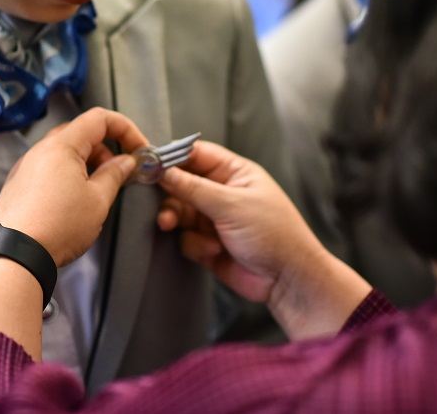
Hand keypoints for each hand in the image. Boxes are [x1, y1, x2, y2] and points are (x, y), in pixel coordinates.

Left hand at [0, 107, 147, 266]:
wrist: (15, 255)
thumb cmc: (57, 227)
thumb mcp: (98, 200)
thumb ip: (115, 174)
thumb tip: (125, 162)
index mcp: (62, 146)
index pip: (99, 119)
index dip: (126, 129)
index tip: (139, 148)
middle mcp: (40, 150)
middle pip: (81, 133)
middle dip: (107, 148)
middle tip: (121, 171)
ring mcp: (26, 167)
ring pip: (64, 152)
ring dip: (88, 162)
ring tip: (99, 189)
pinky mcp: (19, 184)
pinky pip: (49, 168)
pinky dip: (68, 174)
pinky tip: (75, 199)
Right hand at [157, 141, 316, 303]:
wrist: (287, 280)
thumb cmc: (274, 233)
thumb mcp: (231, 204)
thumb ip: (193, 187)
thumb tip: (162, 170)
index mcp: (235, 173)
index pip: (196, 155)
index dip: (172, 158)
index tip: (148, 164)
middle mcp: (223, 193)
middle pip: (182, 184)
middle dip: (169, 194)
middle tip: (155, 201)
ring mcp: (215, 219)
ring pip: (180, 211)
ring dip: (174, 218)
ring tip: (169, 224)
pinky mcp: (208, 243)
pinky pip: (186, 237)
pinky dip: (193, 243)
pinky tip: (212, 250)